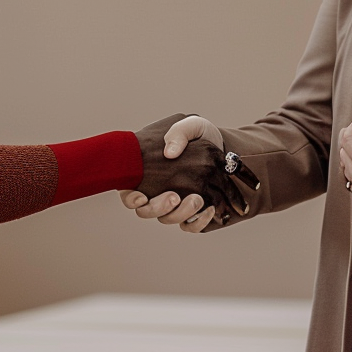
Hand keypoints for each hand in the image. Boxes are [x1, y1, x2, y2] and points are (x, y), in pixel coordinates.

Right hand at [122, 116, 230, 231]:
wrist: (223, 146)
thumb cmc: (200, 135)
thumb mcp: (191, 125)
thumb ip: (179, 133)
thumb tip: (169, 153)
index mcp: (146, 172)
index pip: (128, 192)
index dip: (130, 199)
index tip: (141, 197)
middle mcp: (156, 192)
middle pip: (147, 211)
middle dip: (159, 208)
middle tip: (174, 197)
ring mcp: (174, 204)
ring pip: (169, 219)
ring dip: (181, 213)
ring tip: (197, 199)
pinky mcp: (193, 213)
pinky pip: (191, 226)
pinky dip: (199, 222)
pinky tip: (210, 209)